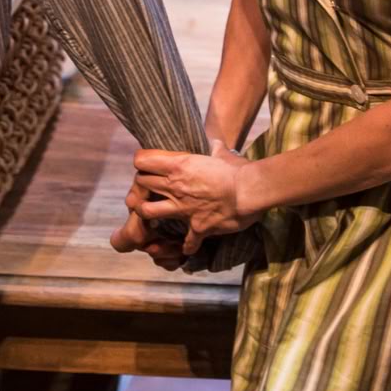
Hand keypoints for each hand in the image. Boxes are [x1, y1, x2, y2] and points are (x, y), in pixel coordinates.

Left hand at [122, 137, 256, 258]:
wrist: (251, 190)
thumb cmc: (238, 169)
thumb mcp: (223, 153)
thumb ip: (215, 148)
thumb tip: (216, 143)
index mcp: (179, 165)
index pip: (142, 160)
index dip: (141, 163)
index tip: (146, 167)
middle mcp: (175, 185)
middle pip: (140, 184)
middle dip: (140, 188)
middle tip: (147, 192)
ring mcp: (183, 207)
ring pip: (146, 211)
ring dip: (148, 214)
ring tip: (153, 217)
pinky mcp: (197, 226)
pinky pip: (186, 242)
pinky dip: (188, 246)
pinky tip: (190, 247)